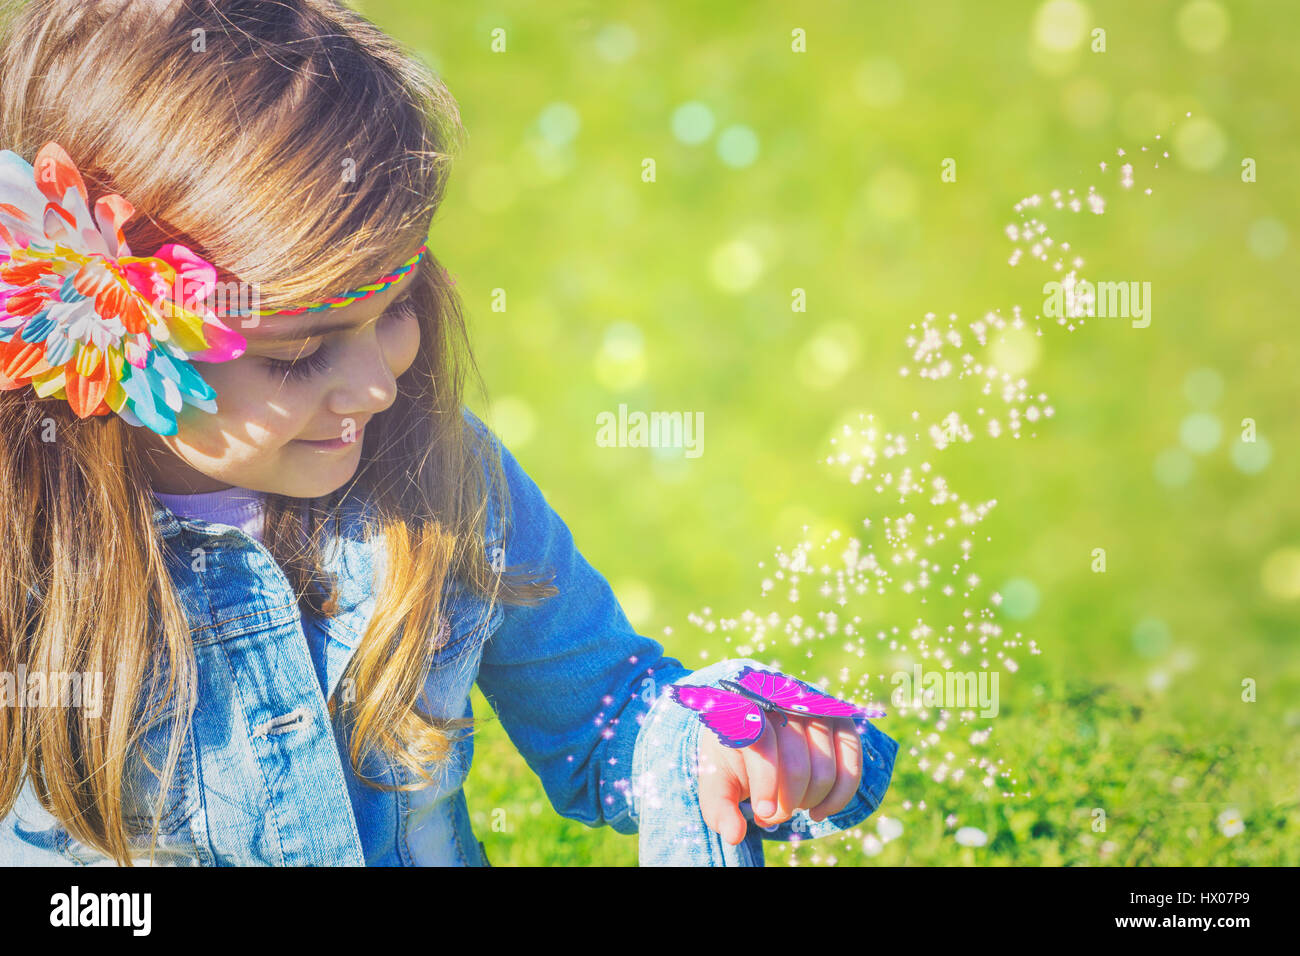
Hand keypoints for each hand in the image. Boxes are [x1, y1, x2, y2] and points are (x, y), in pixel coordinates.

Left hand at [696, 712, 864, 845]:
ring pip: (825, 770)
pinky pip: (852, 764)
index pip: (763, 743)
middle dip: (786, 803)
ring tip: (790, 806)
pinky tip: (818, 812)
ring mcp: (816, 708)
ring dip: (808, 802)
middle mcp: (785, 701)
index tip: (764, 814)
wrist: (759, 728)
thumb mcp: (718, 778)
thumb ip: (718, 806)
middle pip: (796, 764)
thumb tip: (734, 835)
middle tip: (771, 815)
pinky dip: (838, 797)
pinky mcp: (841, 720)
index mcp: (747, 708)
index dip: (765, 783)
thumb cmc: (737, 756)